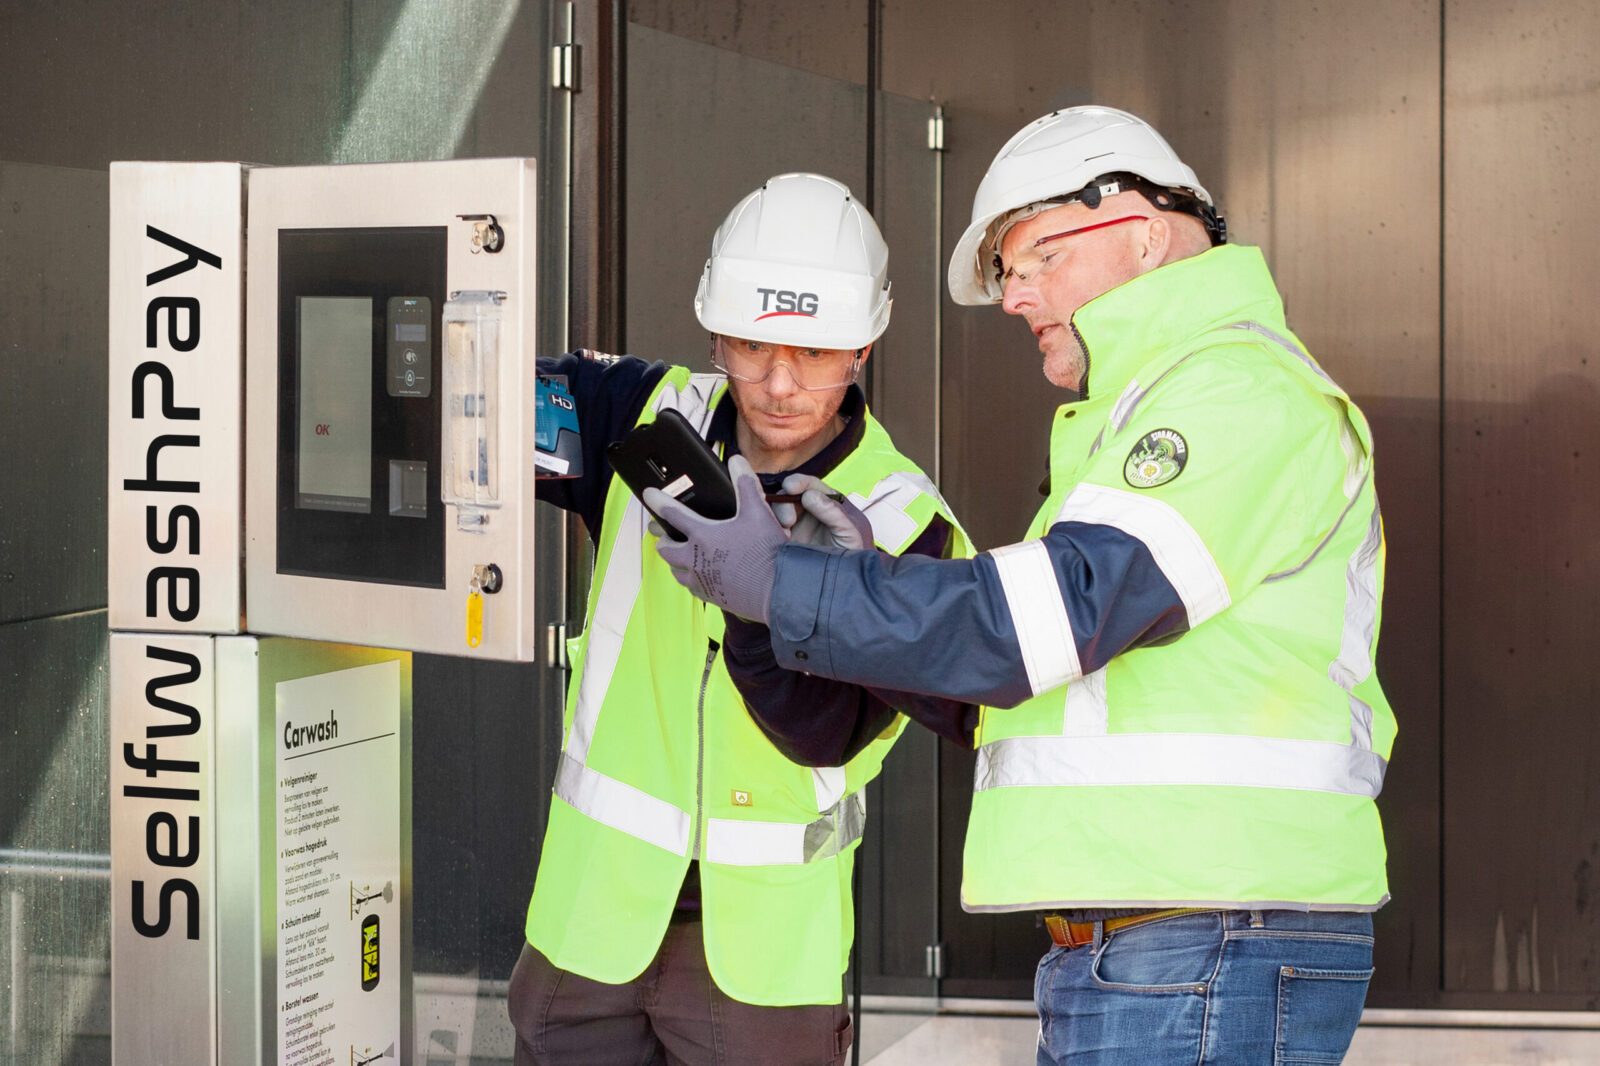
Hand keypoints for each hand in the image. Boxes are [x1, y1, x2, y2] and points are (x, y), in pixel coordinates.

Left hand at [644, 454, 785, 622]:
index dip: (658, 501)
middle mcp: (695, 559)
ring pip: (676, 571)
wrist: (777, 589)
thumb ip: (745, 484)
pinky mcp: (711, 597)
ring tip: (684, 556)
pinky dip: (693, 579)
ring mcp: (701, 580)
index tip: (648, 494)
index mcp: (702, 535)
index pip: (672, 514)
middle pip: (666, 549)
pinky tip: (703, 576)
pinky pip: (692, 588)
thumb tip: (736, 461)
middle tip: (668, 535)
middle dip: (665, 540)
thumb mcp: (757, 512)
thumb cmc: (765, 552)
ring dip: (676, 562)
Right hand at [777, 474, 873, 550]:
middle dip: (785, 504)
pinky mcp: (787, 539)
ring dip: (778, 518)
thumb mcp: (849, 532)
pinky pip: (773, 528)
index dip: (798, 482)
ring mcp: (797, 525)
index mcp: (828, 502)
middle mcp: (810, 510)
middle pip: (789, 496)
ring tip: (786, 535)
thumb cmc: (855, 553)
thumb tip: (809, 495)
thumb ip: (832, 512)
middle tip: (788, 521)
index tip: (790, 487)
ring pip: (779, 511)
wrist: (847, 581)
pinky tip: (781, 541)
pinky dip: (772, 531)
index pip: (811, 485)